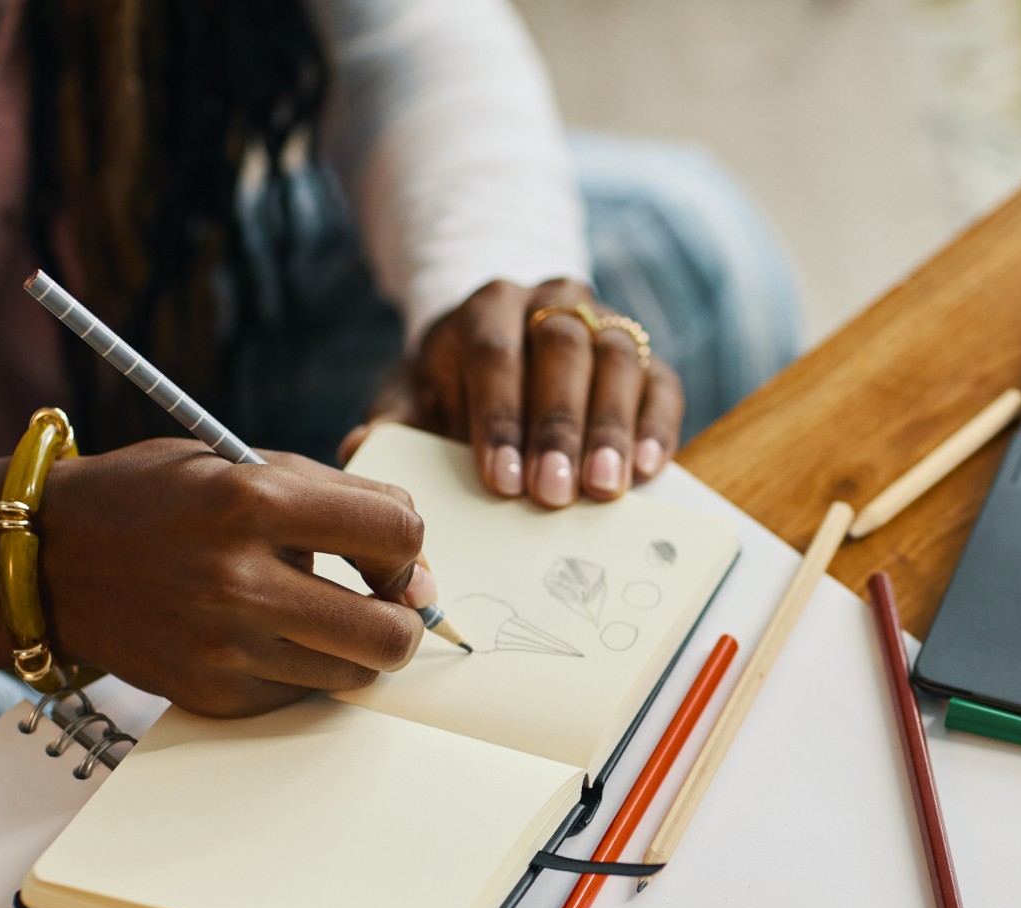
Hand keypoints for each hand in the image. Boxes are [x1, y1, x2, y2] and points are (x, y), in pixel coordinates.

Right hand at [35, 441, 436, 715]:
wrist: (47, 559)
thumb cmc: (160, 501)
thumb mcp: (244, 466)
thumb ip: (340, 501)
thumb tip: (418, 572)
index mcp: (253, 501)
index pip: (397, 532)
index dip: (406, 545)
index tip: (385, 552)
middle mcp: (240, 580)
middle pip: (391, 633)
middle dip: (401, 618)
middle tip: (380, 604)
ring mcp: (224, 647)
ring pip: (356, 674)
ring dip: (352, 647)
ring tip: (313, 615)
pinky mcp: (212, 694)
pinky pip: (301, 695)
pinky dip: (299, 668)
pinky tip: (261, 636)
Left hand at [352, 278, 683, 507]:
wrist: (500, 349)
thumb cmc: (452, 386)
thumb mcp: (413, 397)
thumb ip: (393, 422)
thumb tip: (359, 447)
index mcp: (486, 306)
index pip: (496, 353)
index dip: (500, 419)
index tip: (501, 481)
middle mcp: (550, 299)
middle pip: (563, 350)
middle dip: (558, 427)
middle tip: (555, 494)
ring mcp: (604, 321)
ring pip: (617, 360)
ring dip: (611, 428)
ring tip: (604, 488)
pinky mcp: (645, 354)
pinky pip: (661, 383)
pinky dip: (656, 426)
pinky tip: (647, 470)